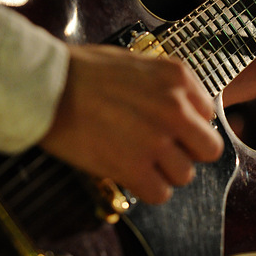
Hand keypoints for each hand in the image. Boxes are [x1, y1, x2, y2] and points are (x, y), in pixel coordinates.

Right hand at [40, 44, 223, 203]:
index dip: (188, 125)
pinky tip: (130, 176)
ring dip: (164, 173)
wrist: (46, 86)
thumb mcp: (138, 62)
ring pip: (185, 175)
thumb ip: (168, 84)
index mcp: (177, 78)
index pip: (208, 115)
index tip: (169, 128)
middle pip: (208, 149)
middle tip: (163, 150)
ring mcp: (156, 140)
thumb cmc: (83, 71)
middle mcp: (175, 109)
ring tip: (140, 160)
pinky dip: (146, 190)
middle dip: (188, 152)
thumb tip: (188, 108)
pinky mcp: (133, 167)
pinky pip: (160, 194)